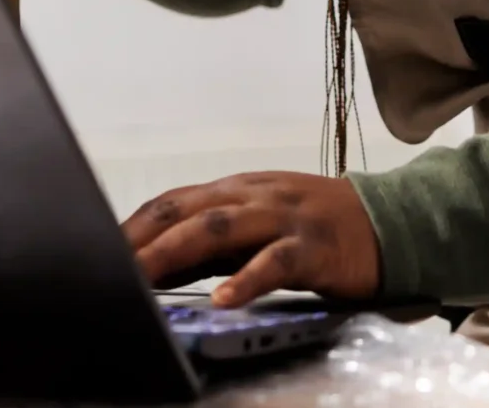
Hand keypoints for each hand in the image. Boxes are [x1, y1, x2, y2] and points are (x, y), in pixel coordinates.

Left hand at [123, 172, 380, 307]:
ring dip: (177, 251)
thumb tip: (160, 264)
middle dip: (143, 239)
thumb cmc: (317, 228)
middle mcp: (255, 196)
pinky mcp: (314, 245)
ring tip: (143, 277)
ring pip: (222, 226)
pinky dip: (248, 279)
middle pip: (188, 209)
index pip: (173, 201)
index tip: (97, 250)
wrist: (391, 221)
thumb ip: (215, 240)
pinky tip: (226, 298)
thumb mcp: (260, 225)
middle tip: (106, 267)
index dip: (134, 225)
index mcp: (238, 190)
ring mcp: (284, 217)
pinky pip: (277, 260)